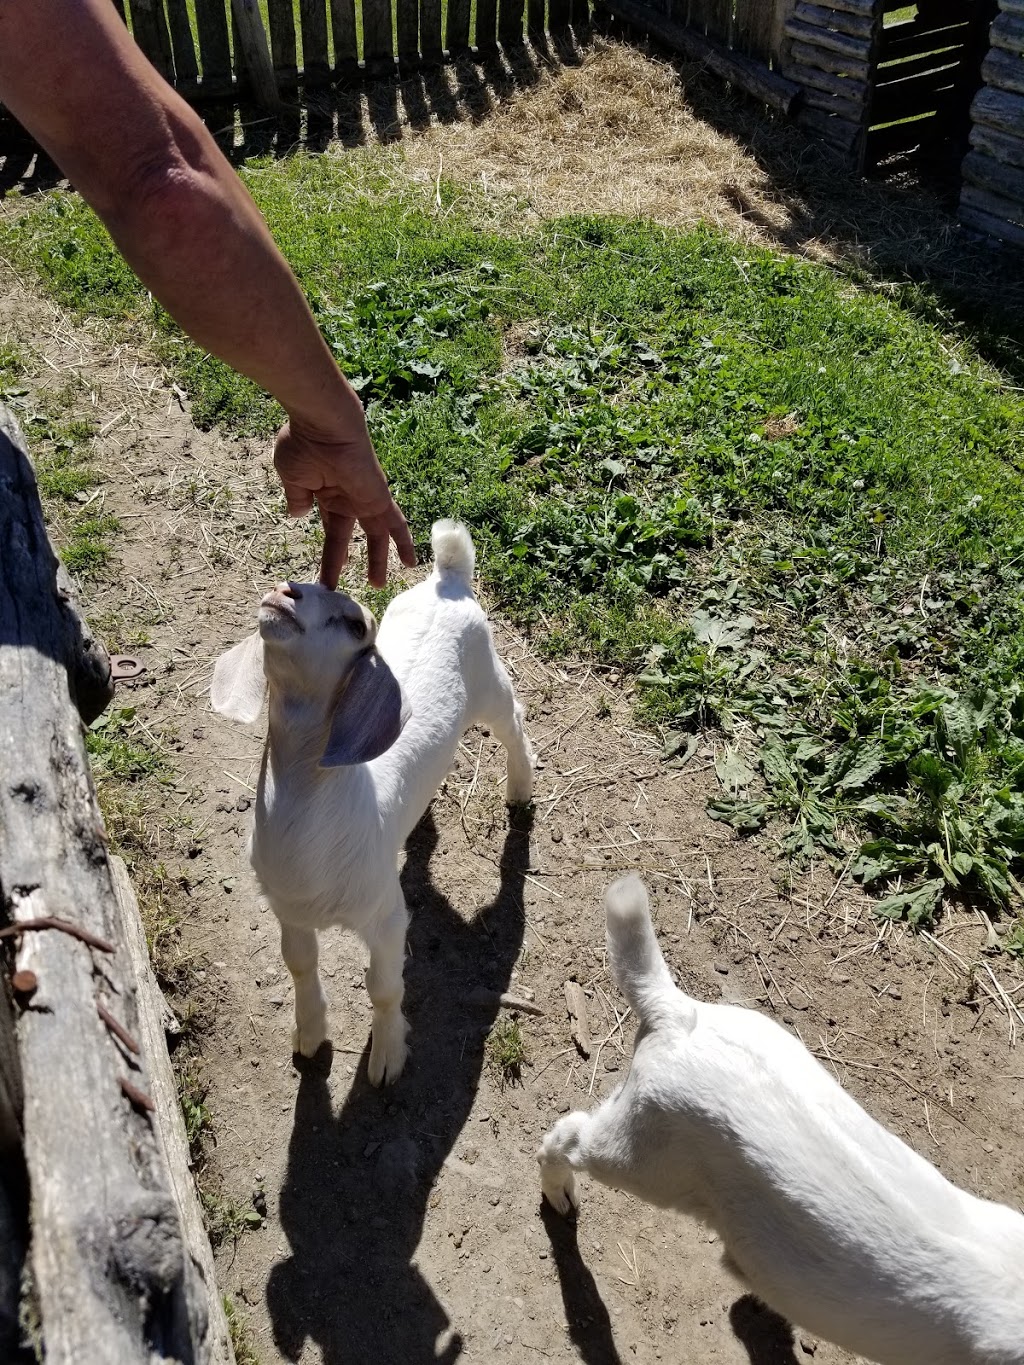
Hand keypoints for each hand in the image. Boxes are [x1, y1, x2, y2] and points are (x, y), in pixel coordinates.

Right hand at [273, 418, 415, 588]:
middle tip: (344, 583)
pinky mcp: (379, 496)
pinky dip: (404, 541)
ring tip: (378, 584)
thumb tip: (297, 515)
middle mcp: (347, 498)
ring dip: (377, 560)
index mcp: (326, 494)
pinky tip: (410, 562)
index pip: (330, 531)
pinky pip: (396, 523)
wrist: (322, 424)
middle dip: (348, 559)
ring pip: (376, 536)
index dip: (330, 553)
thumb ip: (297, 498)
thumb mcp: (292, 478)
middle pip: (351, 536)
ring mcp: (365, 498)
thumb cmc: (302, 445)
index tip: (323, 578)